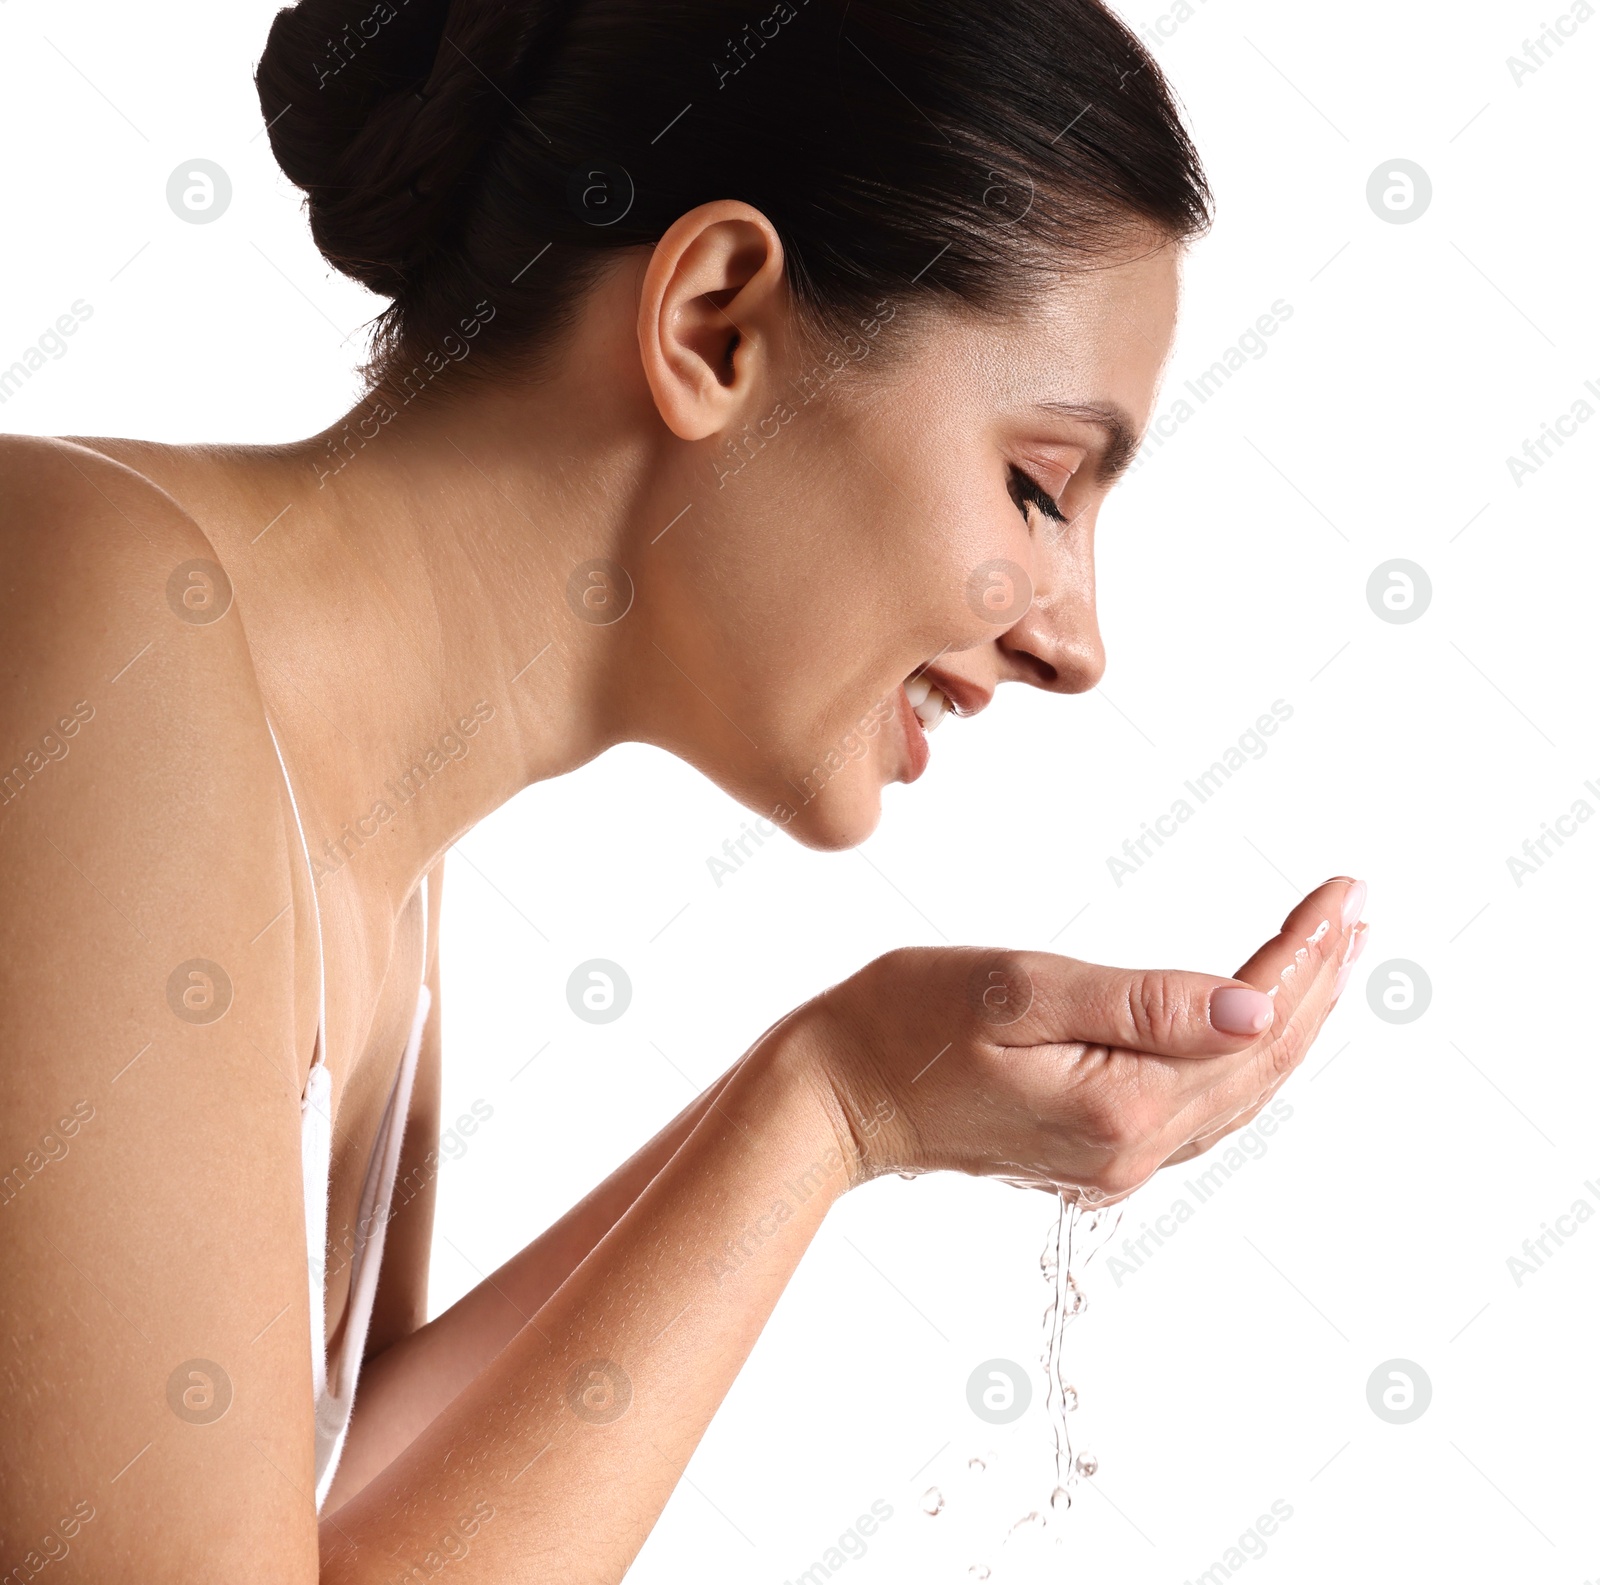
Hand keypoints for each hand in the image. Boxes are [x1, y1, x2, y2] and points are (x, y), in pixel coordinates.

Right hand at [792, 877, 1367, 1201]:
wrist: (832, 1099)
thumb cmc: (902, 1024)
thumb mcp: (1016, 992)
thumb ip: (1140, 1004)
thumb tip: (1252, 1005)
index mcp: (1123, 1106)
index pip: (1249, 1022)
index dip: (1304, 954)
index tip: (1342, 891)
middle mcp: (1132, 1150)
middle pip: (1259, 1063)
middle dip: (1317, 982)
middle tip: (1354, 910)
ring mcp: (1114, 1161)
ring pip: (1238, 1091)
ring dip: (1291, 1020)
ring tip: (1329, 954)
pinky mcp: (1092, 1154)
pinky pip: (1199, 1107)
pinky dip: (1242, 1056)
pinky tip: (1253, 1021)